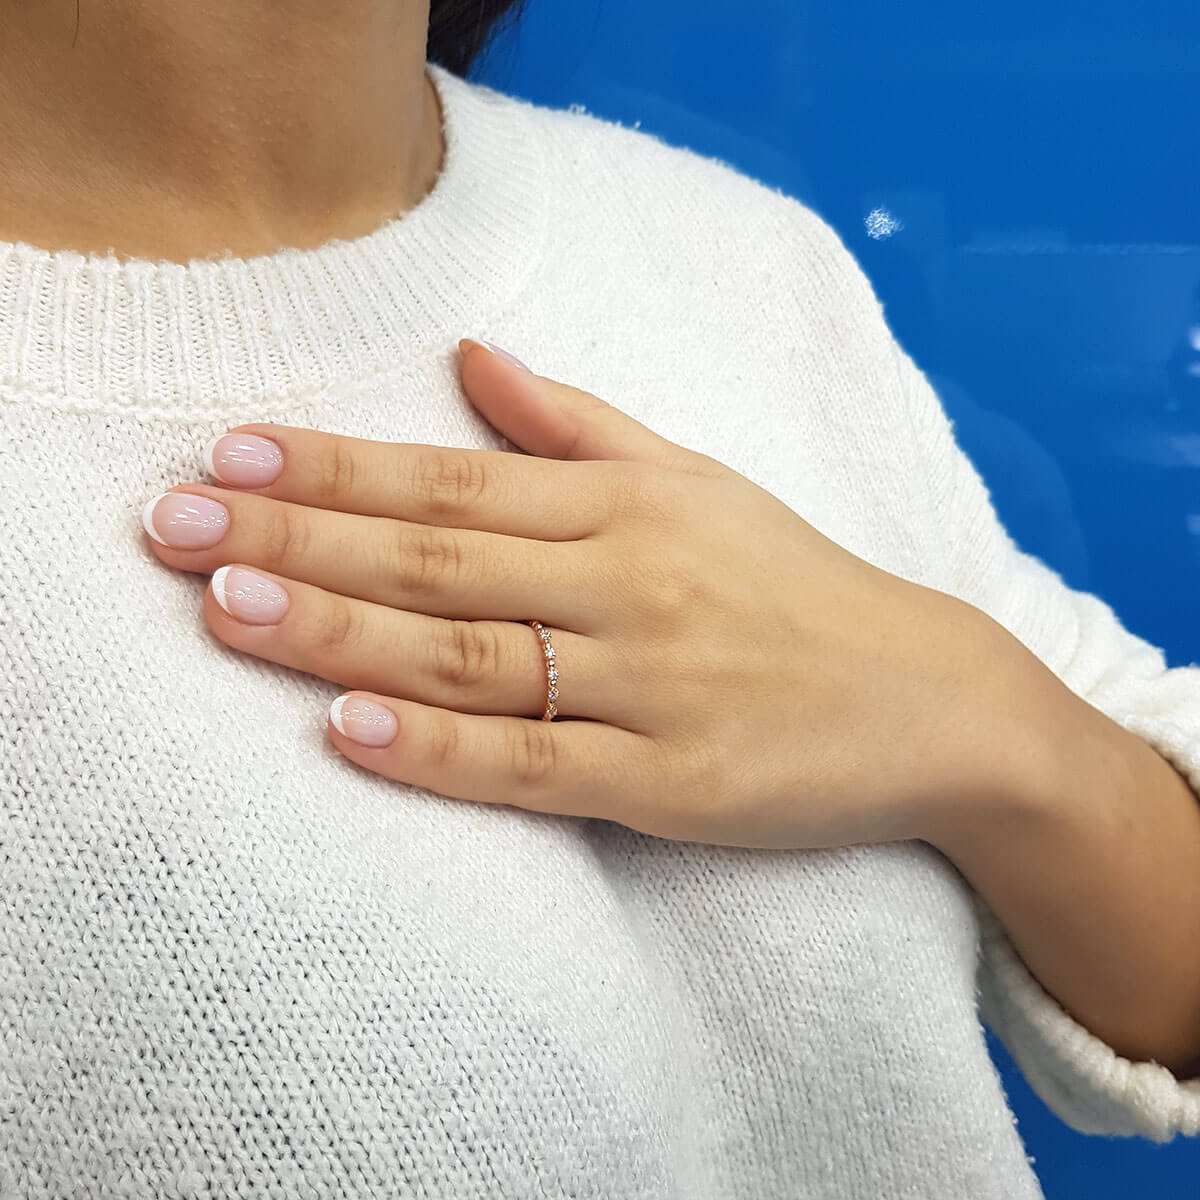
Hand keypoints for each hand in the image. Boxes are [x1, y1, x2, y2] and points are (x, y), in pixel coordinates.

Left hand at [140, 338, 997, 849]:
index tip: (230, 451)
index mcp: (630, 507)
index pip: (454, 476)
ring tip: (227, 609)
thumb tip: (475, 355)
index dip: (337, 464)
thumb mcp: (700, 482)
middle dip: (298, 538)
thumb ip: (580, 425)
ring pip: (468, 658)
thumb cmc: (797, 586)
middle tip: (175, 526)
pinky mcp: (671, 784)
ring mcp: (649, 688)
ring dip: (340, 632)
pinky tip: (349, 728)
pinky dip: (440, 751)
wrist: (929, 697)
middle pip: (438, 558)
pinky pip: (535, 766)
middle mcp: (630, 585)